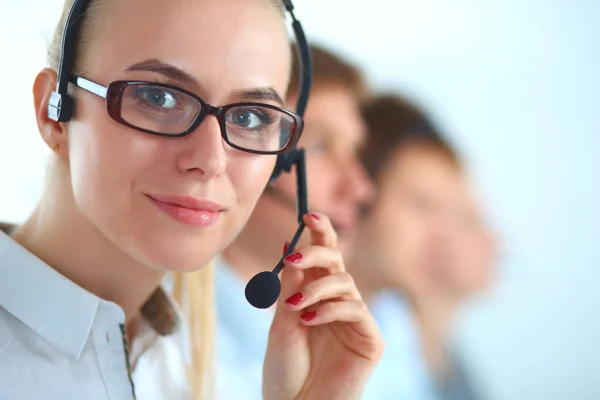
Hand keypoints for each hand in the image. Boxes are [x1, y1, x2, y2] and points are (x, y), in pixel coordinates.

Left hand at [263, 212, 384, 399]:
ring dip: (317, 288)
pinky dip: (331, 310)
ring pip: (346, 283)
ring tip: (294, 308)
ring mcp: (355, 321)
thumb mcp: (281, 320)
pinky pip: (355, 309)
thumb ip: (291, 284)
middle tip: (296, 255)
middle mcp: (337, 304)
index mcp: (316, 297)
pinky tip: (309, 320)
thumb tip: (290, 242)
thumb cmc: (285, 370)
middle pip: (338, 262)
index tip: (307, 214)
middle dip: (319, 250)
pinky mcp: (371, 339)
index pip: (323, 258)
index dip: (320, 233)